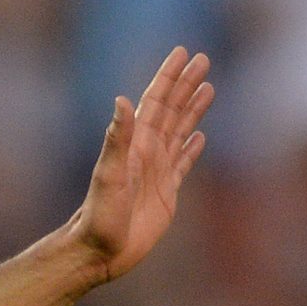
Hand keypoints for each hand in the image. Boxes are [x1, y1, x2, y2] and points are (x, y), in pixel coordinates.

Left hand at [66, 46, 213, 284]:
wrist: (98, 253)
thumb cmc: (99, 217)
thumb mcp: (109, 175)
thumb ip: (118, 139)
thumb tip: (122, 100)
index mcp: (136, 145)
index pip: (156, 102)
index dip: (169, 77)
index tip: (183, 52)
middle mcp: (147, 153)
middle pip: (172, 110)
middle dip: (186, 85)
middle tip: (203, 59)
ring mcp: (157, 172)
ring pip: (179, 132)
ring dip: (193, 110)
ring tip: (208, 88)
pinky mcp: (165, 193)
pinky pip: (182, 164)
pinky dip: (192, 148)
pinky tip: (200, 137)